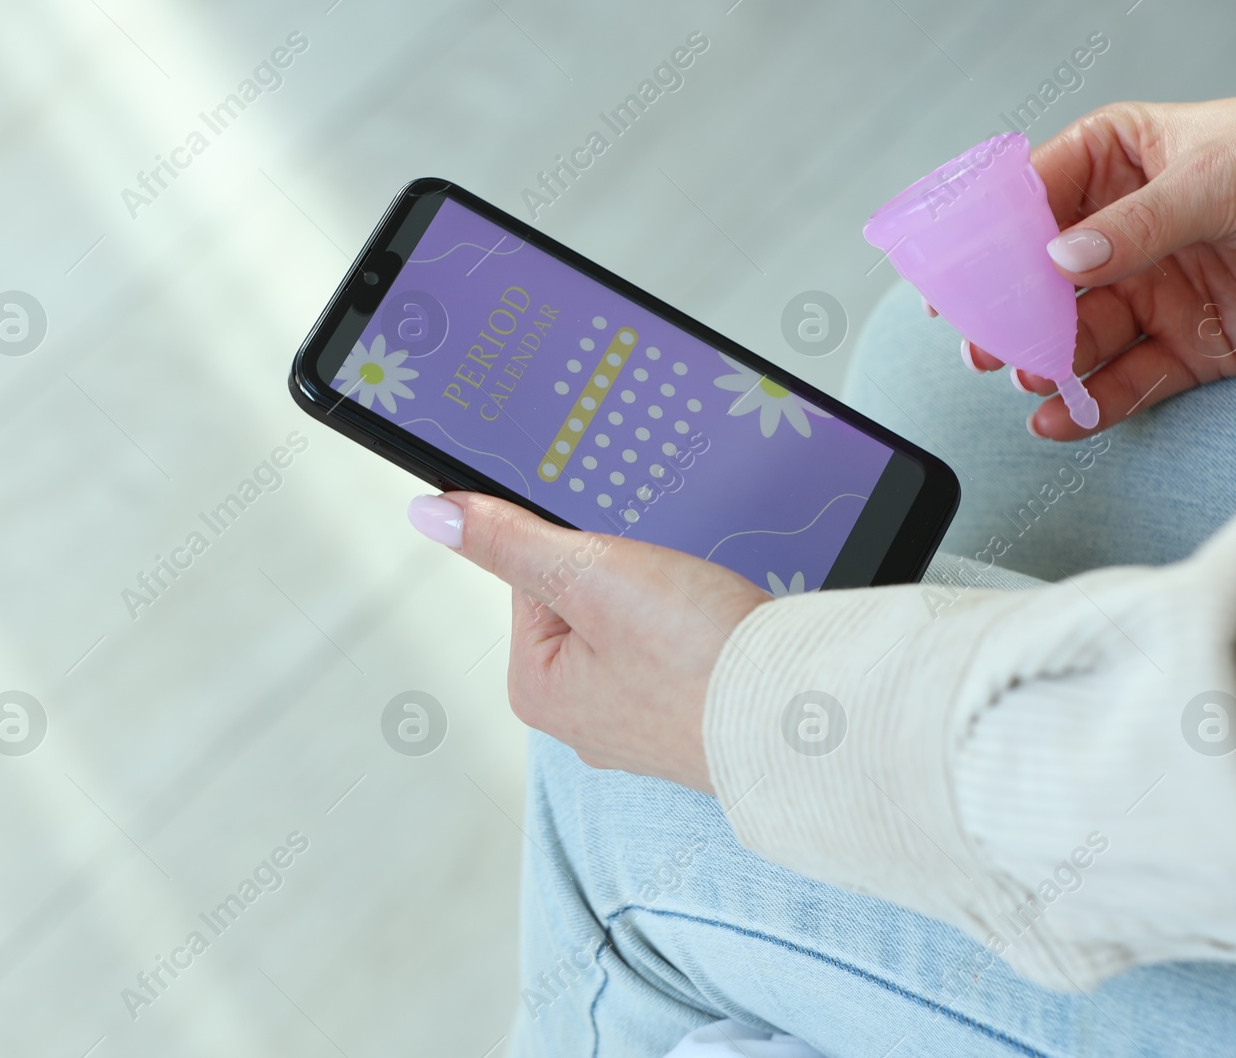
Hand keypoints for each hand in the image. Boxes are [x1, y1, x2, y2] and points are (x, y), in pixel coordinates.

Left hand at [407, 492, 769, 792]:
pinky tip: (724, 640)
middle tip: (673, 597)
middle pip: (591, 598)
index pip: (535, 575)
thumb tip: (431, 511)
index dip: (585, 549)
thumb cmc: (698, 659)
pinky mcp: (694, 719)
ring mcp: (642, 724)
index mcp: (537, 690)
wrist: (804, 718)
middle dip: (634, 577)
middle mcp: (582, 718)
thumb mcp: (589, 574)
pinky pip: (685, 652)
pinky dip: (705, 633)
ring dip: (676, 604)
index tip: (626, 565)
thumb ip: (508, 540)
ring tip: (703, 621)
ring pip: (643, 623)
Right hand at [949, 94, 1235, 439]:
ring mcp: (1153, 291)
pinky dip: (1092, 404)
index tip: (952, 277)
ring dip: (1047, 361)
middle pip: (1044, 281)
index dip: (988, 238)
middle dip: (1010, 314)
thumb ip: (1133, 226)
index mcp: (1119, 164)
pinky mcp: (1187, 347)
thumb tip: (1060, 261)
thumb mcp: (1213, 178)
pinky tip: (1060, 417)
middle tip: (983, 342)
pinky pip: (1126, 381)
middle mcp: (1125, 232)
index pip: (1034, 198)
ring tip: (1028, 377)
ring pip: (1078, 336)